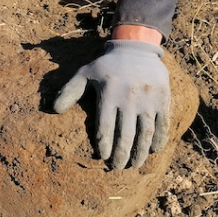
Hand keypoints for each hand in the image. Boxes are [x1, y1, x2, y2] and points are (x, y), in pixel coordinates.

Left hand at [53, 40, 169, 168]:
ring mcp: (148, 99)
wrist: (137, 48)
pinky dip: (160, 139)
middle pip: (125, 134)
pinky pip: (163, 123)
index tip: (103, 157)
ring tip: (134, 165)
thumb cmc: (107, 65)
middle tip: (117, 167)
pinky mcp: (163, 99)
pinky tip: (154, 150)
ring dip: (140, 152)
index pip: (105, 126)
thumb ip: (70, 91)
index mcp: (109, 93)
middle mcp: (129, 98)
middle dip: (121, 154)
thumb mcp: (85, 73)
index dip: (104, 145)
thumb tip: (54, 109)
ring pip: (145, 132)